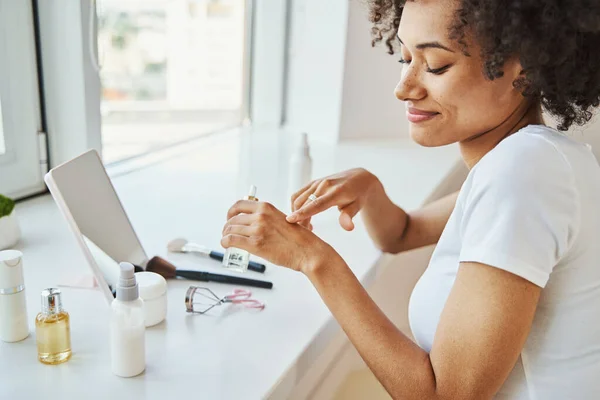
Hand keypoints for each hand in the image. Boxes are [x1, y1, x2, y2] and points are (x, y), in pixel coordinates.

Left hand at [221, 200, 335, 272]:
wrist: (307, 250)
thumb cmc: (297, 238)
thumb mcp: (281, 218)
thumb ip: (266, 217)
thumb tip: (252, 221)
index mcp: (266, 207)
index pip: (239, 205)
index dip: (231, 212)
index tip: (230, 218)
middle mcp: (260, 216)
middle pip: (233, 219)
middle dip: (228, 226)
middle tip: (228, 232)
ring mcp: (257, 230)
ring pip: (231, 230)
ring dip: (225, 235)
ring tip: (227, 240)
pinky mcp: (255, 244)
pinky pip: (232, 240)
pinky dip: (225, 242)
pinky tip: (226, 245)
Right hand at [287, 168, 378, 230]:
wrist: (358, 178)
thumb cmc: (358, 195)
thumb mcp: (358, 206)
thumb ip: (349, 216)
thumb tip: (348, 228)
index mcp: (336, 192)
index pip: (317, 204)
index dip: (303, 213)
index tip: (290, 220)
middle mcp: (323, 185)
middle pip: (304, 204)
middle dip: (300, 219)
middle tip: (306, 233)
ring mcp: (316, 182)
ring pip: (298, 199)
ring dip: (297, 213)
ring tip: (307, 226)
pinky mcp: (312, 183)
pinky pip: (298, 195)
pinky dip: (296, 206)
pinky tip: (304, 216)